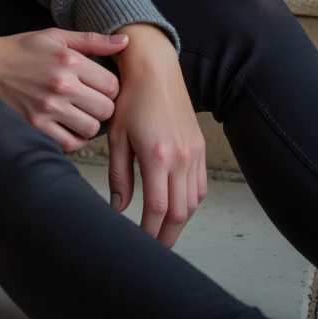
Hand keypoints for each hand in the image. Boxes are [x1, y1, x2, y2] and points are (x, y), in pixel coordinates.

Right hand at [0, 28, 130, 152]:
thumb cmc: (21, 50)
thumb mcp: (55, 37)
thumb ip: (91, 40)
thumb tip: (124, 43)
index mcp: (68, 61)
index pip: (112, 84)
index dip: (109, 87)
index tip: (99, 86)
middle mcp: (60, 85)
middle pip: (106, 109)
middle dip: (102, 106)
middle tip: (90, 101)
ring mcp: (48, 108)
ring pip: (91, 129)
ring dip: (89, 123)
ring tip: (78, 113)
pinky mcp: (36, 126)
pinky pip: (70, 143)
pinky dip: (73, 138)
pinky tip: (67, 126)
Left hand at [107, 27, 206, 248]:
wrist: (155, 69)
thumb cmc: (130, 99)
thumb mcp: (117, 136)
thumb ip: (119, 175)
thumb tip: (119, 208)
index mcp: (158, 156)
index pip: (157, 208)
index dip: (149, 231)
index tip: (140, 243)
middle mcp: (181, 157)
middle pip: (180, 212)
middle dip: (167, 235)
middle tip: (153, 249)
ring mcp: (194, 153)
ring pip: (193, 202)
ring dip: (179, 221)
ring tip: (163, 231)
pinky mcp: (200, 147)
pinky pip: (200, 185)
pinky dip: (190, 202)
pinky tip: (176, 206)